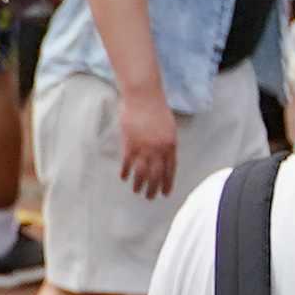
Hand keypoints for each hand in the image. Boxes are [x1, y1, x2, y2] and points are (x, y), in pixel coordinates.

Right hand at [115, 80, 180, 200]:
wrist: (144, 97)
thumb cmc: (157, 109)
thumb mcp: (169, 128)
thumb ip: (167, 144)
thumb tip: (163, 159)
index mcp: (170, 145)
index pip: (170, 170)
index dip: (167, 183)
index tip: (165, 193)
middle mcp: (158, 149)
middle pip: (156, 175)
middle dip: (153, 189)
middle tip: (150, 197)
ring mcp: (144, 147)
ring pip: (142, 173)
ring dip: (139, 184)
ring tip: (137, 191)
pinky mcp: (130, 144)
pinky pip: (127, 163)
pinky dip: (125, 172)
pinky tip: (124, 178)